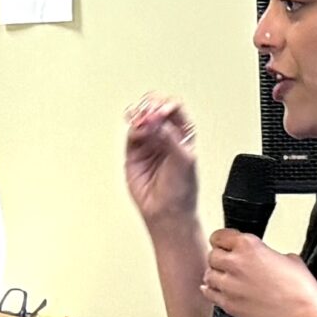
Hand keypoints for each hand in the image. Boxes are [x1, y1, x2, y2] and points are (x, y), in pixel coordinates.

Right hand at [124, 92, 199, 235]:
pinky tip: (137, 130)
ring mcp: (150, 143)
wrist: (166, 211)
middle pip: (156, 108)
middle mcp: (166, 135)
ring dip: (140, 115)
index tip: (162, 112)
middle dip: (151, 106)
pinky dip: (133, 128)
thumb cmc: (181, 191)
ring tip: (142, 121)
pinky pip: (132, 133)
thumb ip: (170, 137)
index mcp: (184, 134)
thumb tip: (156, 120)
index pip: (175, 108)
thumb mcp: (184, 159)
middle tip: (149, 113)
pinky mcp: (134, 152)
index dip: (167, 105)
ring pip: (142, 118)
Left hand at [204, 226, 316, 316]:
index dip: (223, 240)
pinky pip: (210, 294)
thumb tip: (266, 258)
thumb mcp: (289, 258)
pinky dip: (213, 291)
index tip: (224, 243)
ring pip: (209, 275)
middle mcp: (235, 264)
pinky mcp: (228, 304)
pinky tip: (218, 290)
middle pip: (213, 255)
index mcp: (249, 246)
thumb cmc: (299, 290)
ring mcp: (229, 286)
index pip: (220, 236)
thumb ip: (269, 254)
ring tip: (226, 277)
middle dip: (220, 258)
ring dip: (216, 275)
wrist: (300, 316)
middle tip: (228, 261)